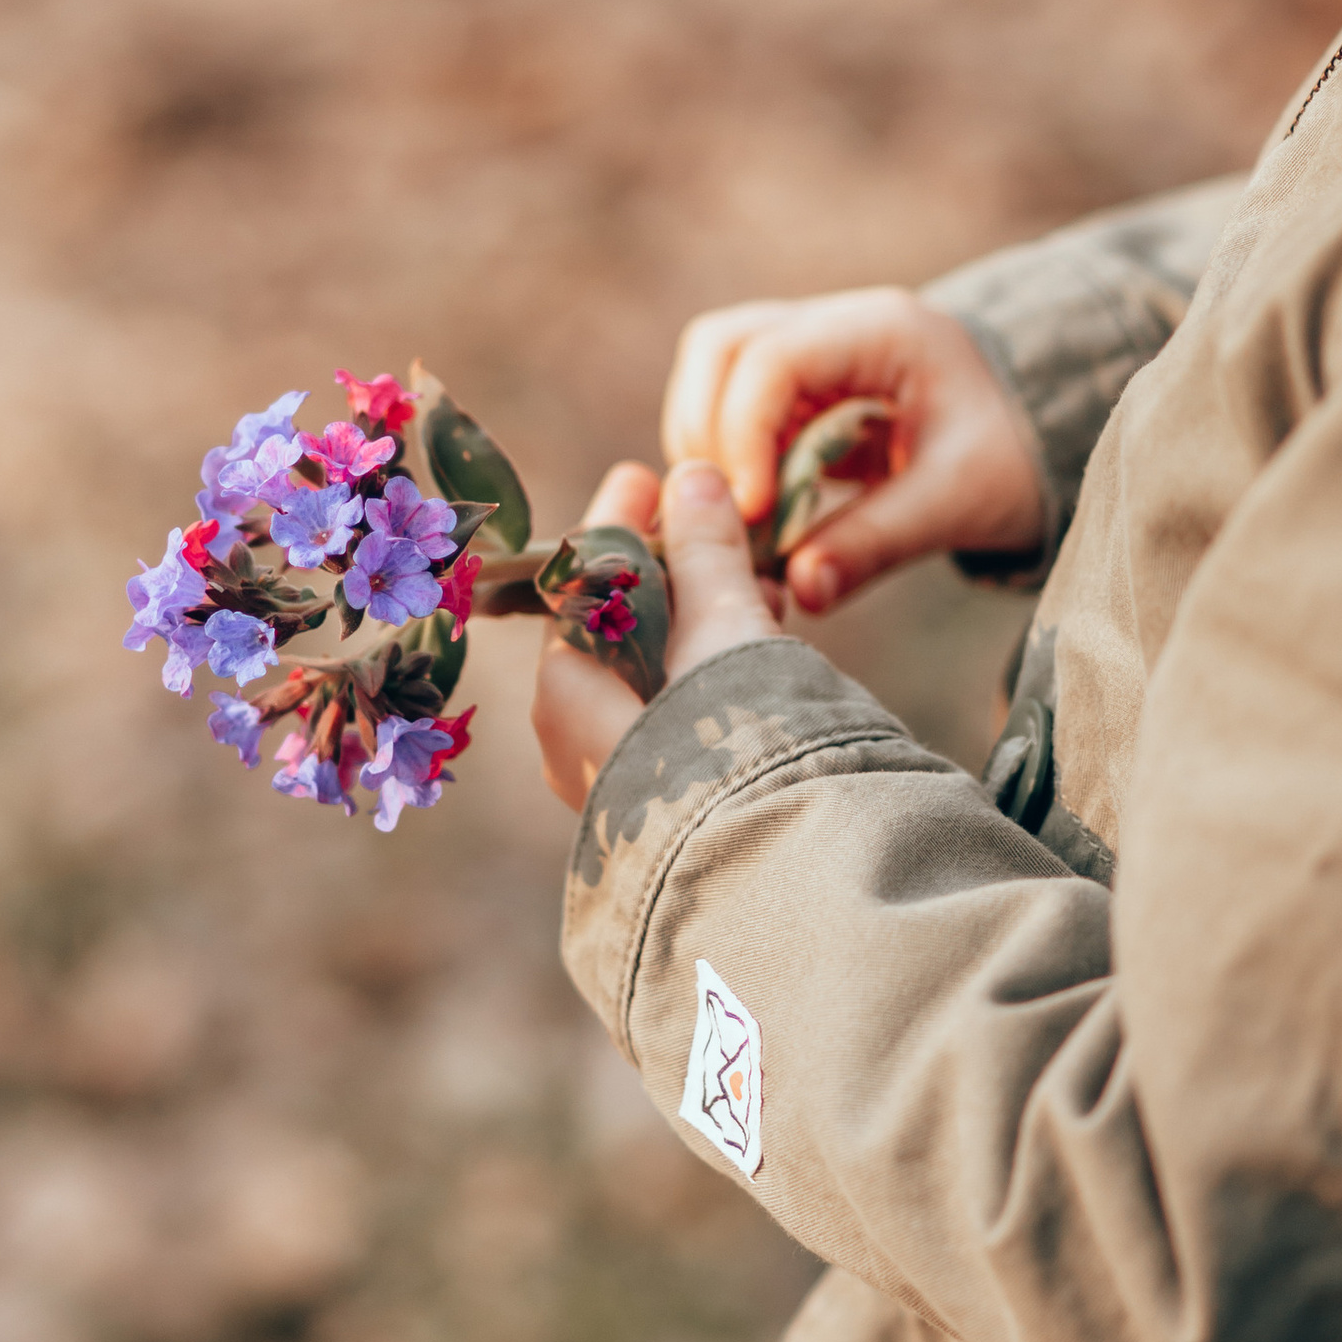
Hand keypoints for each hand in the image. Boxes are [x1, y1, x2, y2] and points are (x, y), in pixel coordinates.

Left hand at [532, 460, 779, 810]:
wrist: (778, 866)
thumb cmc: (732, 738)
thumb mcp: (721, 626)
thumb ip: (705, 550)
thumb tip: (693, 478)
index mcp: (562, 694)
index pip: (578, 586)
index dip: (618, 523)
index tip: (647, 476)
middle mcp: (575, 745)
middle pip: (617, 628)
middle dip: (673, 571)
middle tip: (718, 527)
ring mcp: (620, 780)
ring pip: (654, 671)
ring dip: (703, 618)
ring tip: (761, 585)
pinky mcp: (668, 805)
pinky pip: (677, 711)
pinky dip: (711, 667)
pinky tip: (760, 642)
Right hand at [659, 285, 1044, 610]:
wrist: (1040, 434)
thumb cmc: (1011, 455)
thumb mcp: (956, 500)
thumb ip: (876, 542)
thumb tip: (797, 588)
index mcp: (882, 330)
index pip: (772, 359)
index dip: (743, 434)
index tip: (754, 512)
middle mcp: (835, 323)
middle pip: (720, 345)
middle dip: (709, 432)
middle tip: (734, 513)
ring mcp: (812, 349)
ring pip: (713, 371)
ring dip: (709, 443)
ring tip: (746, 515)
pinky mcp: (801, 388)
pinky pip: (732, 407)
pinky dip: (729, 458)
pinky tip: (760, 512)